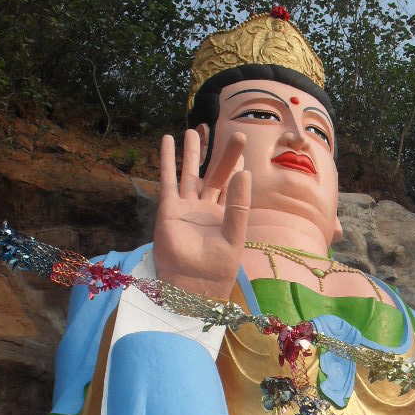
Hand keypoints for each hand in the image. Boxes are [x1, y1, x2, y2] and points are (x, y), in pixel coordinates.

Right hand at [153, 129, 250, 299]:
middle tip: (237, 133)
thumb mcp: (234, 235)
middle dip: (224, 154)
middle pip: (216, 174)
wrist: (193, 284)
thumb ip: (239, 205)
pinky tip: (168, 140)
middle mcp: (207, 209)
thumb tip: (245, 173)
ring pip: (191, 173)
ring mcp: (187, 208)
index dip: (238, 166)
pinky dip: (168, 160)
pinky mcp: (170, 209)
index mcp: (226, 215)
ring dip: (193, 153)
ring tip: (195, 130)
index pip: (234, 185)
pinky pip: (168, 180)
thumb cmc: (217, 267)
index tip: (244, 146)